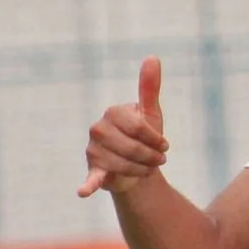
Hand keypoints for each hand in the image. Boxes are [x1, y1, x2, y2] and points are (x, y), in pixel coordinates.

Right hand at [79, 56, 169, 197]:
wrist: (136, 165)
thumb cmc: (143, 136)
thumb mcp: (150, 112)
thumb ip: (149, 87)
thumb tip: (152, 57)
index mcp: (113, 112)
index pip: (139, 127)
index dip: (156, 139)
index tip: (165, 145)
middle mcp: (98, 129)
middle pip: (132, 147)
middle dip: (150, 156)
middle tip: (159, 160)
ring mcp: (93, 150)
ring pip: (124, 164)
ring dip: (142, 169)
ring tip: (147, 168)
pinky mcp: (93, 170)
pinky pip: (91, 177)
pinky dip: (88, 185)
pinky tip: (84, 191)